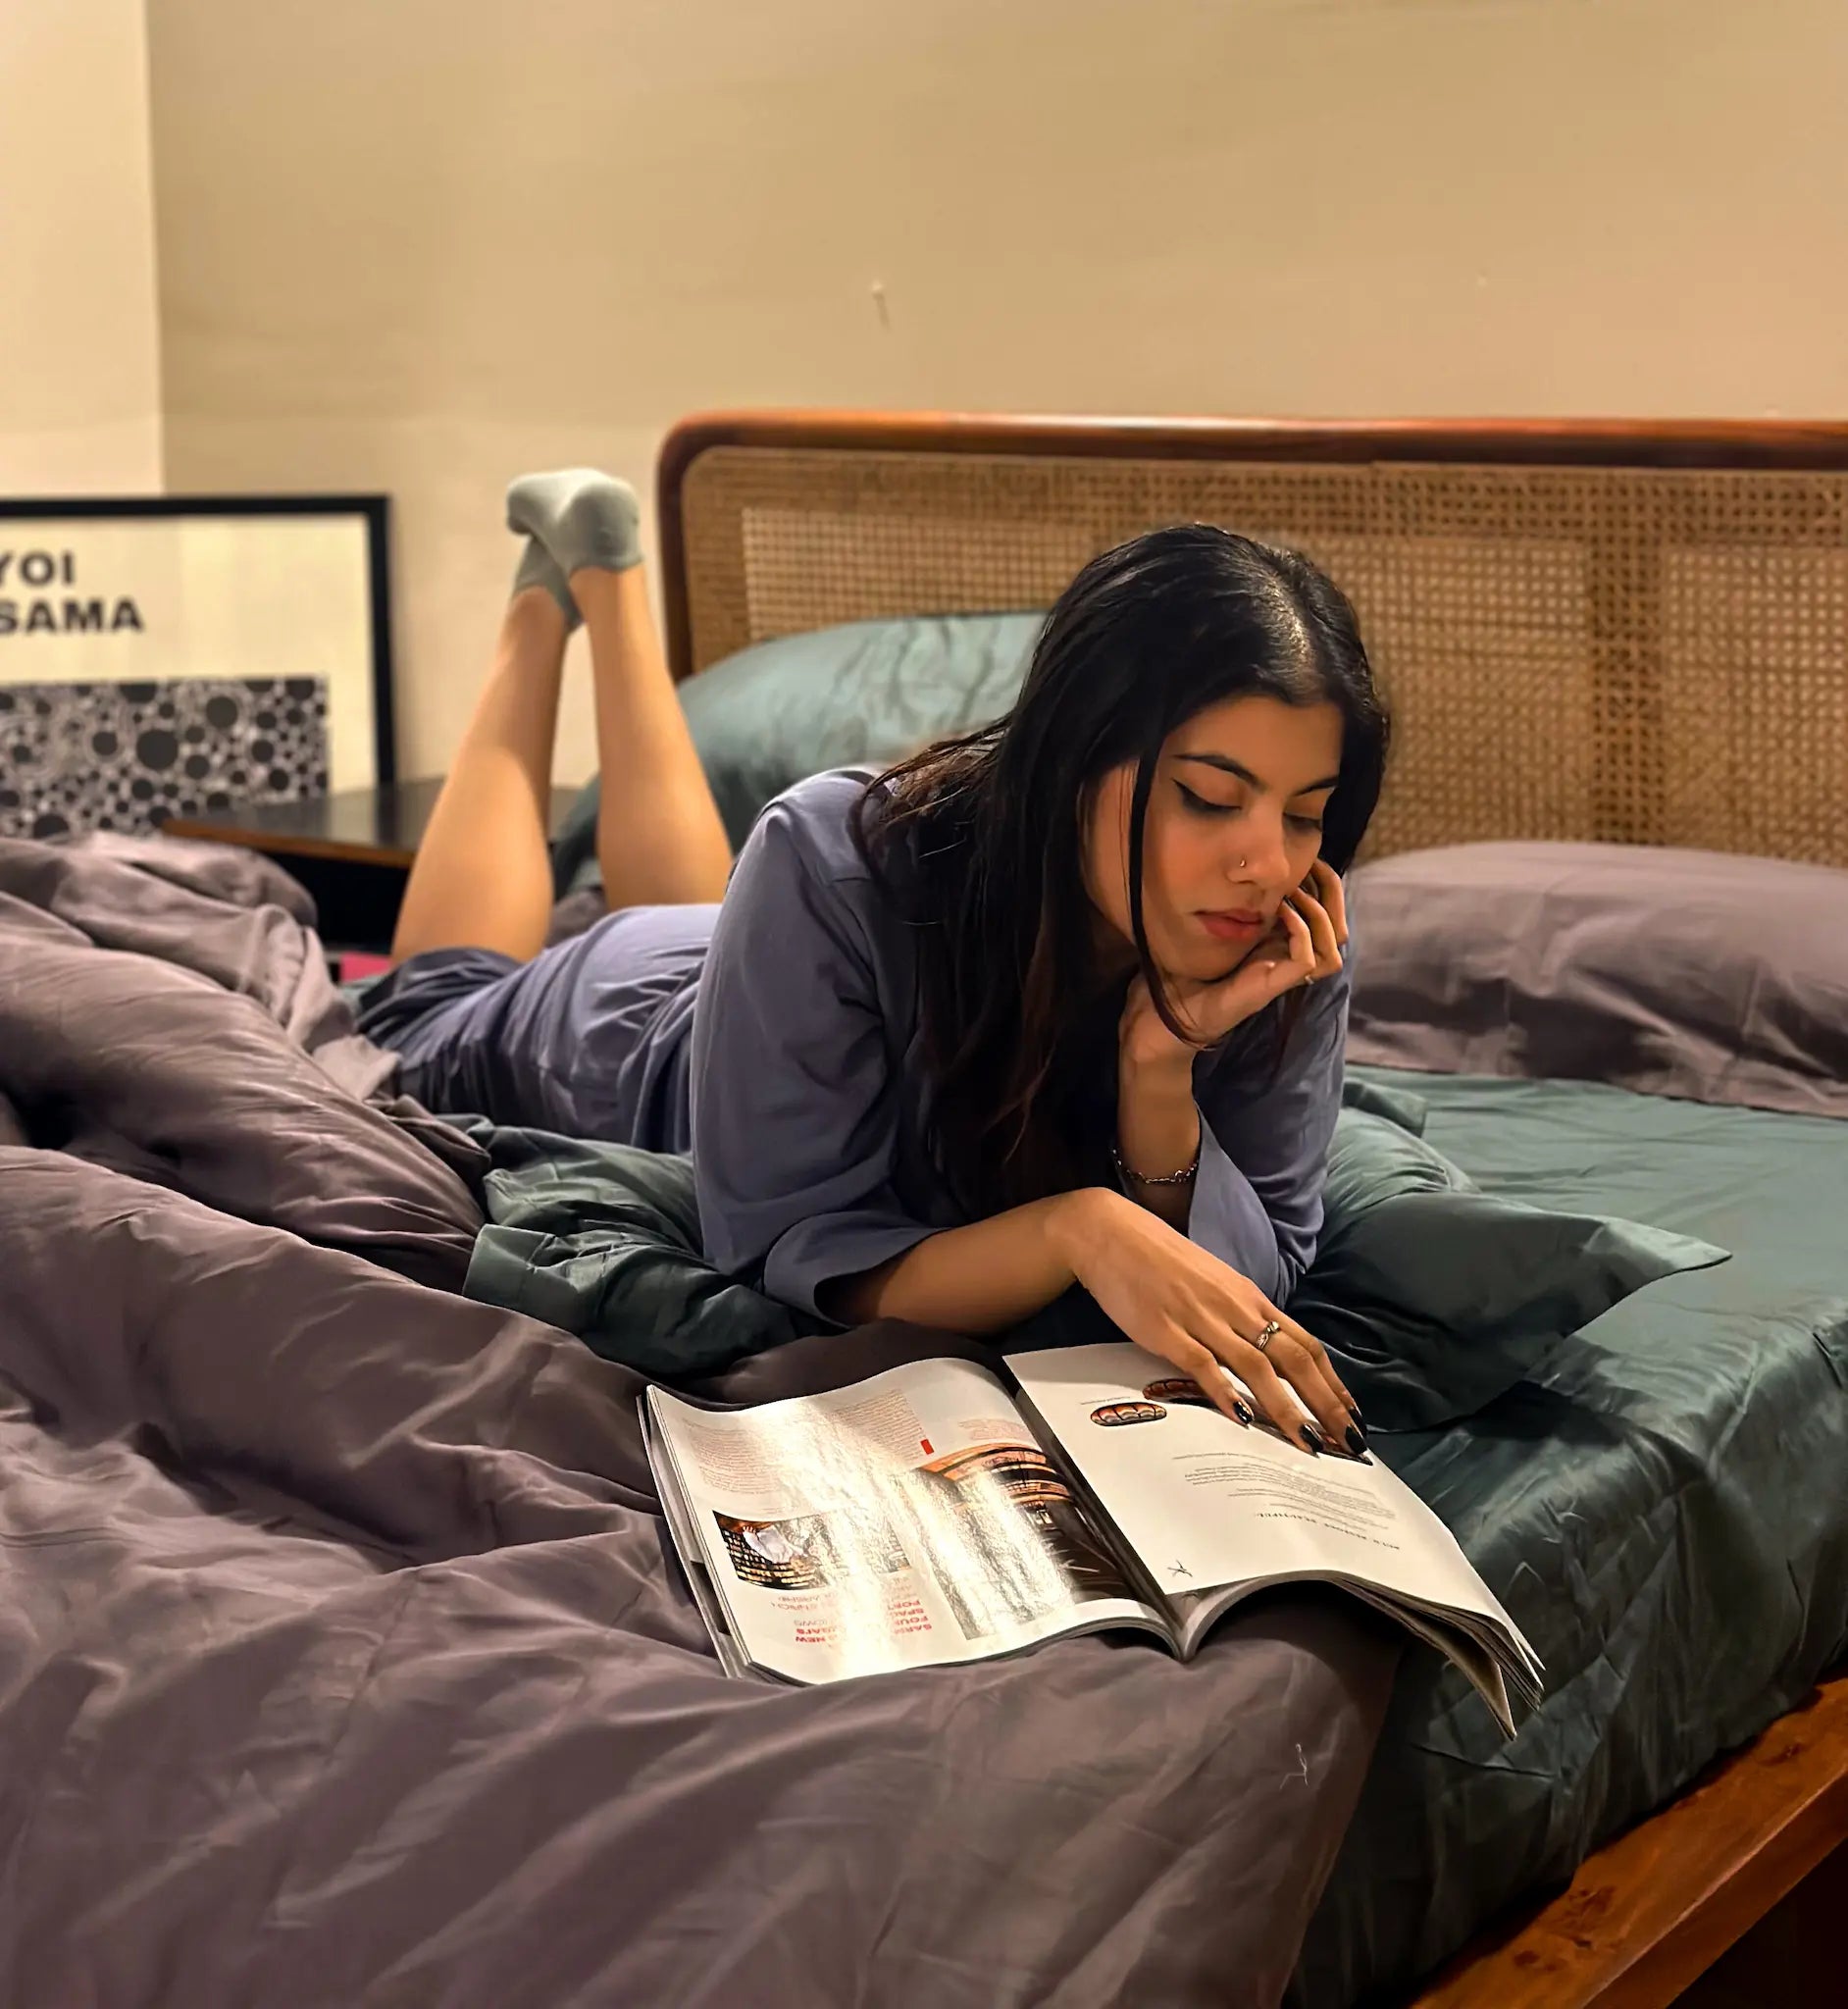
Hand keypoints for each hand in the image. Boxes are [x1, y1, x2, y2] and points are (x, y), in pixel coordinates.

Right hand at [1054, 1190, 1362, 1456]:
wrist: (1111, 1233)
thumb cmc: (1162, 1261)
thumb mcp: (1213, 1284)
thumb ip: (1239, 1317)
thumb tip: (1266, 1356)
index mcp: (1248, 1297)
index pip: (1305, 1344)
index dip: (1332, 1382)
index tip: (1352, 1415)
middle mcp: (1234, 1308)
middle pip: (1293, 1360)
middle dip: (1325, 1404)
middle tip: (1350, 1442)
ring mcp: (1201, 1318)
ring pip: (1257, 1367)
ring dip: (1288, 1408)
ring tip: (1310, 1443)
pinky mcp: (1166, 1329)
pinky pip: (1203, 1365)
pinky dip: (1226, 1393)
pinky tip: (1243, 1420)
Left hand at [1120, 861, 1348, 1068]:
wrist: (1167, 1015)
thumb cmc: (1186, 974)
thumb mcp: (1216, 930)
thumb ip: (1233, 907)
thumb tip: (1237, 871)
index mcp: (1279, 947)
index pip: (1326, 917)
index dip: (1326, 888)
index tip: (1309, 862)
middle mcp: (1287, 962)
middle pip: (1338, 931)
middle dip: (1332, 895)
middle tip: (1312, 869)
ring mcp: (1281, 976)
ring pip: (1332, 948)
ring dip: (1320, 914)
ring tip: (1294, 893)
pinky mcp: (1270, 987)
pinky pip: (1307, 960)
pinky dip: (1301, 933)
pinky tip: (1281, 913)